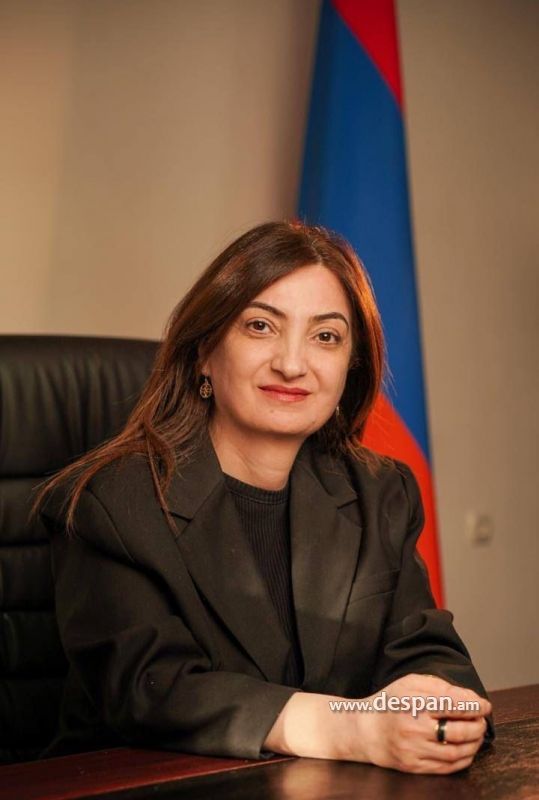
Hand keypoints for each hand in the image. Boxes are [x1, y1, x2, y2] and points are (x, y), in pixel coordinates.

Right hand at [354, 673, 490, 773]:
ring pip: (456, 752)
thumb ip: (439, 686)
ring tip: (477, 734)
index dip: (474, 706)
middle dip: (477, 726)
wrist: (365, 731)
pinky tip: (467, 750)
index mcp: (413, 703)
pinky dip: (463, 759)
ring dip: (474, 744)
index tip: (485, 705)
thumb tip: (469, 697)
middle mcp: (413, 728)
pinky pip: (447, 768)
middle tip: (482, 720)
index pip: (453, 705)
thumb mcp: (409, 683)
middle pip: (458, 731)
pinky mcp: (414, 767)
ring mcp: (414, 750)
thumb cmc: (390, 703)